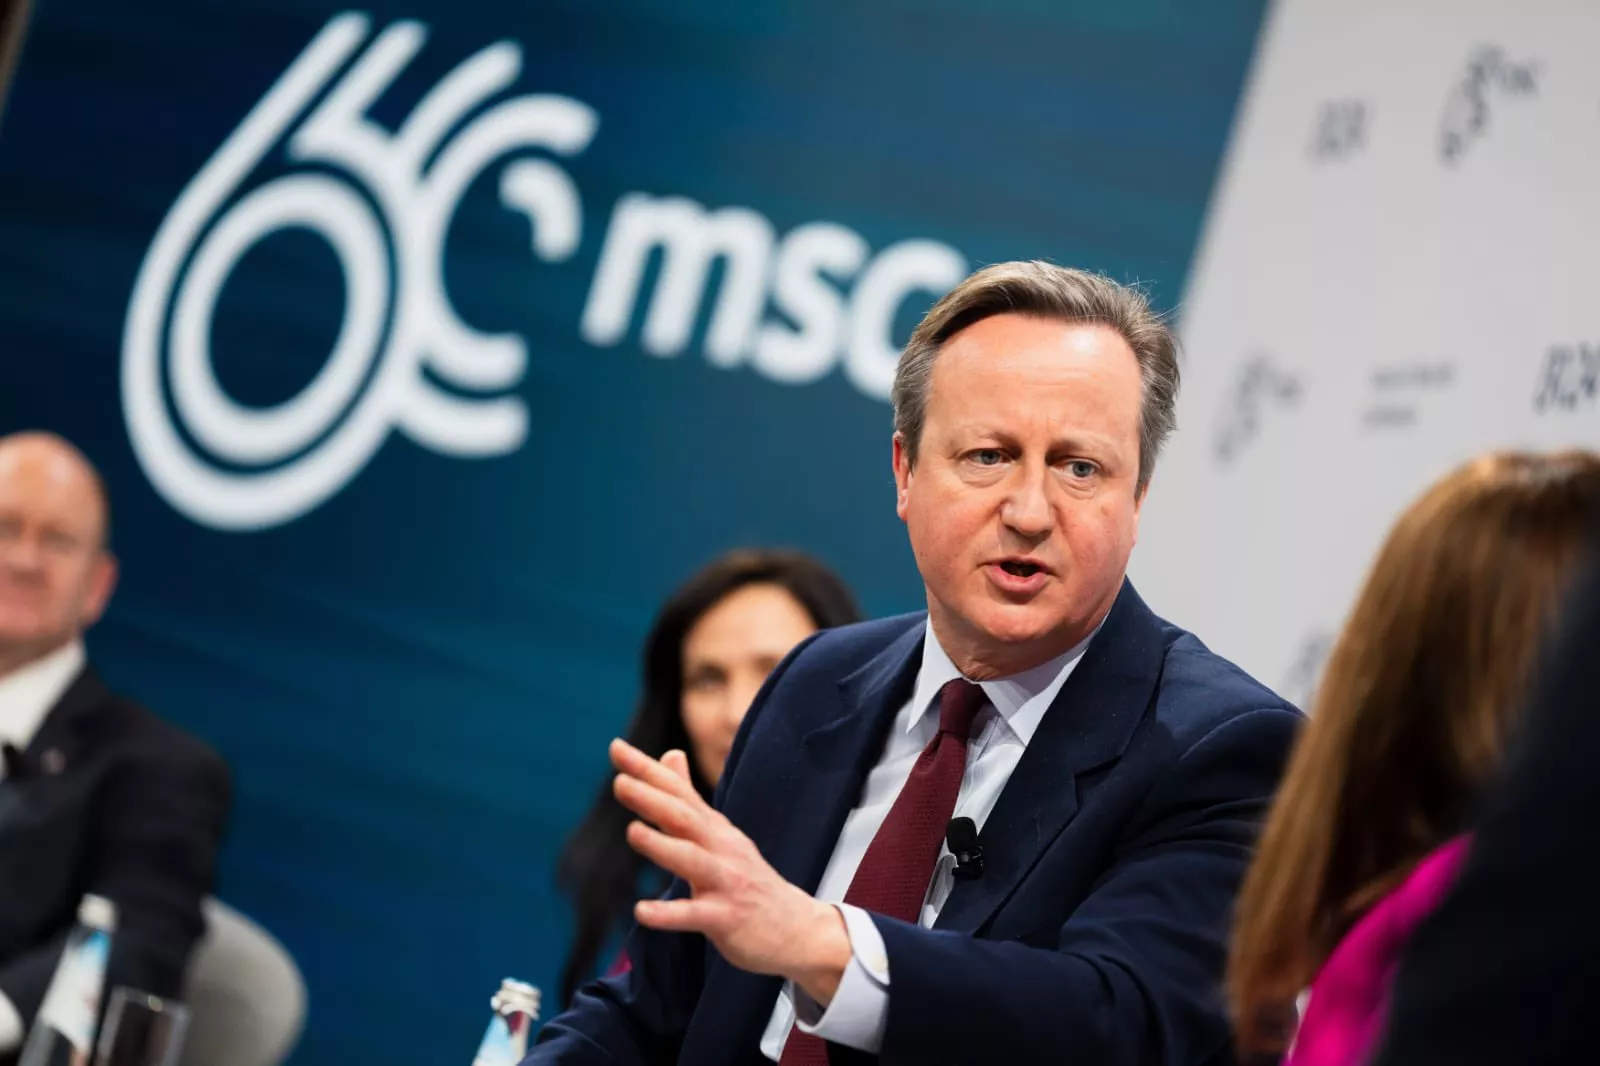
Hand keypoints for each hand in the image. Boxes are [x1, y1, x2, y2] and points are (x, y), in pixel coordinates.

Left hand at [609, 738, 851, 1003]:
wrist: (797, 928)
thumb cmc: (748, 880)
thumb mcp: (720, 834)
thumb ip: (689, 797)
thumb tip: (671, 753)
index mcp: (714, 828)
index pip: (678, 791)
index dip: (648, 770)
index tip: (616, 747)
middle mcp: (721, 848)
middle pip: (684, 818)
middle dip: (652, 798)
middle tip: (619, 782)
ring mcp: (727, 882)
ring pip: (692, 861)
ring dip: (662, 846)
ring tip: (632, 832)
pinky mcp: (727, 918)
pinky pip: (695, 915)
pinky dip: (668, 914)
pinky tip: (641, 912)